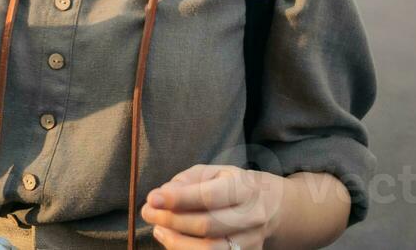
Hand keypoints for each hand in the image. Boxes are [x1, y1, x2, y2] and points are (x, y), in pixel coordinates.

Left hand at [141, 164, 280, 248]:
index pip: (209, 196)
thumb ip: (186, 181)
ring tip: (158, 230)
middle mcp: (252, 217)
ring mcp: (251, 241)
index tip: (152, 198)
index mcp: (244, 188)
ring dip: (176, 242)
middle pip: (207, 225)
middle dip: (171, 221)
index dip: (178, 199)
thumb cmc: (230, 185)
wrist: (267, 207)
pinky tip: (172, 241)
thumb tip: (162, 196)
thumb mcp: (212, 172)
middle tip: (148, 213)